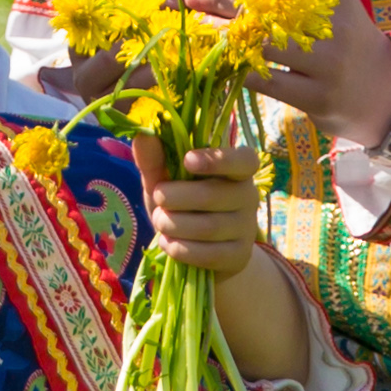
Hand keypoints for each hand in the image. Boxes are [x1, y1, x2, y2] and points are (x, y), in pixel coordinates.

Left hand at [130, 132, 272, 281]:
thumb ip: (155, 159)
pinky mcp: (239, 255)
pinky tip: (168, 243)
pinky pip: (209, 254)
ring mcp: (247, 228)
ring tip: (160, 221)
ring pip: (208, 227)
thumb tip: (142, 135)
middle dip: (175, 197)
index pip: (243, 160)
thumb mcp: (166, 179)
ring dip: (173, 224)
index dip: (218, 159)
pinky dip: (180, 249)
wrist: (200, 247)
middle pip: (213, 195)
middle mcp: (249, 196)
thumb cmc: (182, 203)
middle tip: (157, 198)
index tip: (187, 160)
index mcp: (237, 169)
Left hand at [175, 0, 390, 146]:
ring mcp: (326, 65)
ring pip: (264, 45)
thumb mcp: (334, 5)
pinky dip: (239, 69)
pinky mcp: (317, 99)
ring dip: (225, 34)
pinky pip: (267, 82)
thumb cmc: (349, 43)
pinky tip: (219, 61)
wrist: (389, 94)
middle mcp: (333, 26)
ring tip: (199, 26)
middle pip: (267, 6)